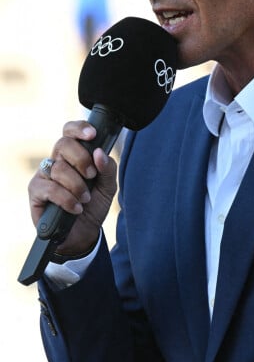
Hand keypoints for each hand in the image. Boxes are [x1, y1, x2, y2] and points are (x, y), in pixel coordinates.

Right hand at [28, 121, 117, 257]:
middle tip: (91, 175)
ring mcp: (44, 175)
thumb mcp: (108, 186)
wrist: (84, 233)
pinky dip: (66, 198)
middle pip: (62, 144)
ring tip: (86, 198)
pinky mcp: (36, 192)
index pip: (70, 131)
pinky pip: (49, 188)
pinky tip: (76, 207)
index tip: (92, 134)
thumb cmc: (94, 204)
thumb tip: (100, 152)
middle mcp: (57, 161)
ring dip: (76, 185)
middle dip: (81, 159)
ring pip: (58, 168)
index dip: (78, 128)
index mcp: (74, 154)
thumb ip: (108, 168)